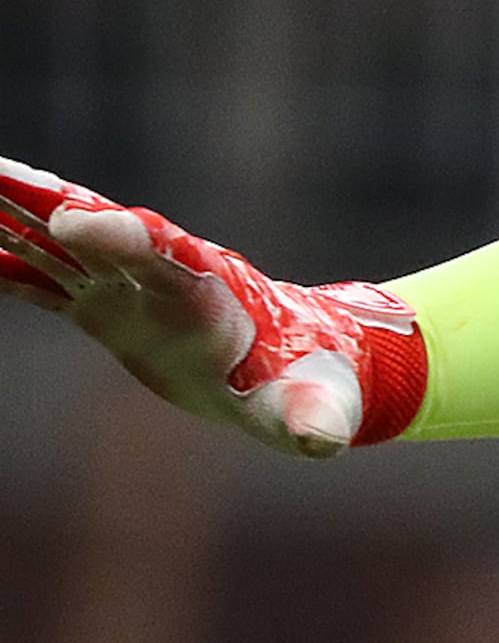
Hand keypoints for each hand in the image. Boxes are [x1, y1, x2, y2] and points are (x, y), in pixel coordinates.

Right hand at [0, 158, 424, 456]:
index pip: (164, 253)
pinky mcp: (105, 309)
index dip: (123, 236)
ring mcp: (127, 288)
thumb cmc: (307, 386)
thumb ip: (312, 418)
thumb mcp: (314, 407)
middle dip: (47, 202)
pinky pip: (45, 283)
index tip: (77, 220)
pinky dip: (7, 267)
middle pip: (96, 230)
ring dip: (12, 218)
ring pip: (58, 245)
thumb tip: (323, 441)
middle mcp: (161, 276)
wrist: (293, 371)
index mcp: (209, 291)